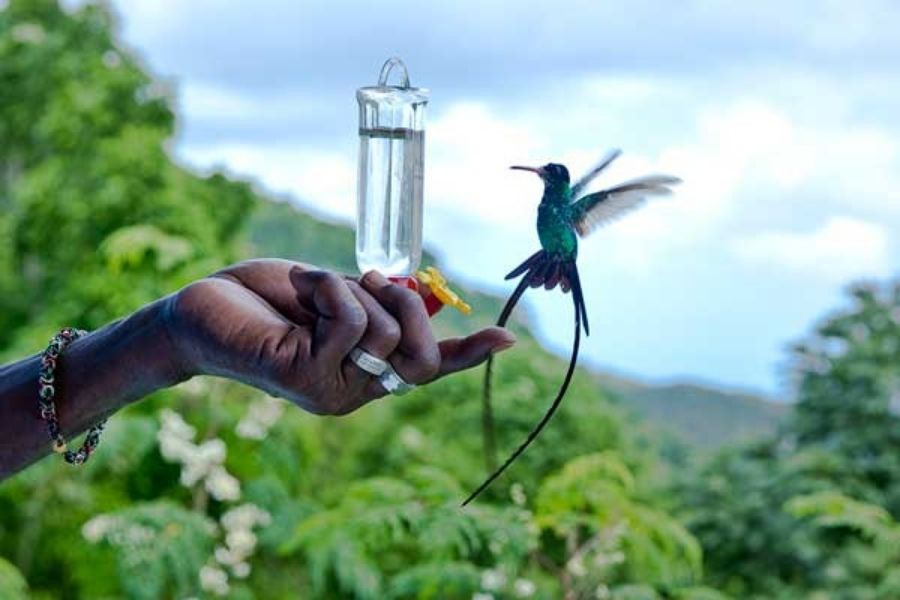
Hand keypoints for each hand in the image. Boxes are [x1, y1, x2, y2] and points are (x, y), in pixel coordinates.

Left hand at [165, 259, 515, 414]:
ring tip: (313, 286)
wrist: (204, 310)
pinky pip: (349, 321)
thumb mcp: (334, 295)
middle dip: (408, 306)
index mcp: (366, 371)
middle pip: (421, 357)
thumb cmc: (268, 300)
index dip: (469, 353)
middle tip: (372, 279)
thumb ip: (375, 303)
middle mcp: (354, 390)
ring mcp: (330, 391)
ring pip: (385, 332)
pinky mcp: (304, 378)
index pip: (428, 368)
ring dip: (353, 290)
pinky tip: (302, 290)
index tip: (508, 337)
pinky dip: (332, 290)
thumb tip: (422, 295)